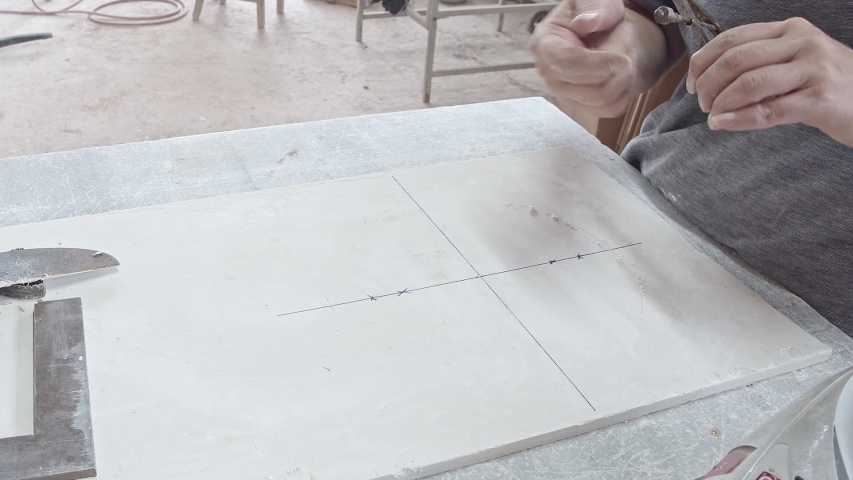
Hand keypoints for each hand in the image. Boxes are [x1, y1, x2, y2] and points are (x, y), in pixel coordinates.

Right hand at [529, 0, 667, 116]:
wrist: (601, 30)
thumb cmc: (594, 12)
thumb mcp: (596, 0)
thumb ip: (593, 7)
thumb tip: (584, 22)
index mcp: (544, 44)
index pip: (566, 63)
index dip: (596, 64)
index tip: (625, 60)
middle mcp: (549, 73)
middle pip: (589, 85)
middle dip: (617, 63)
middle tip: (625, 34)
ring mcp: (563, 92)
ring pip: (602, 99)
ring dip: (624, 77)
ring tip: (624, 52)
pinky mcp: (580, 105)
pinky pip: (609, 109)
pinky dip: (624, 92)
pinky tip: (621, 72)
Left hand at [688, 17, 852, 147]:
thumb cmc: (829, 86)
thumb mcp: (796, 63)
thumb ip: (760, 64)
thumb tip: (710, 81)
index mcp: (791, 30)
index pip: (732, 38)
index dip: (703, 62)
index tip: (691, 84)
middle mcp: (802, 43)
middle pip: (735, 59)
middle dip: (708, 84)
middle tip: (702, 104)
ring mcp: (814, 69)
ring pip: (749, 82)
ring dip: (721, 102)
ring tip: (713, 117)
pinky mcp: (820, 99)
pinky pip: (769, 110)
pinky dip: (739, 118)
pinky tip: (724, 124)